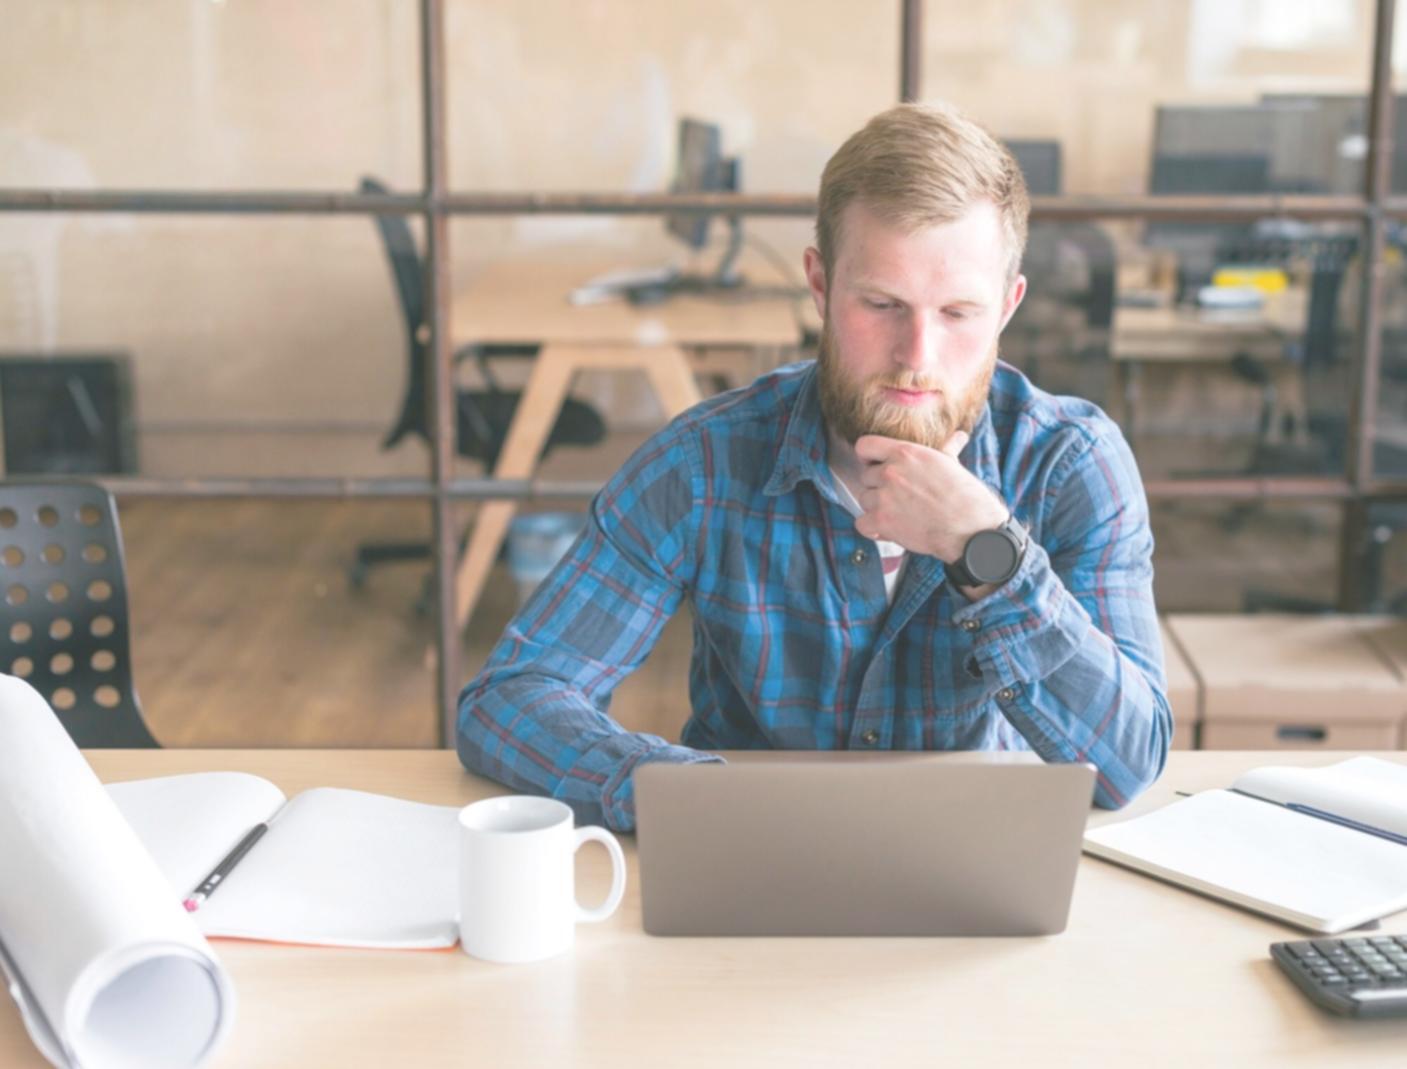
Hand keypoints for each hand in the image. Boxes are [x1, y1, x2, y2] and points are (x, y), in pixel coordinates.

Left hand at [852, 431, 1009, 562]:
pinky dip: (872, 529)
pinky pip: (861, 524)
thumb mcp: (953, 464)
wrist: (970, 529)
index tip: (874, 465)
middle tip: (898, 497)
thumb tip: (958, 437)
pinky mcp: (882, 521)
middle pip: (865, 477)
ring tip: (899, 514)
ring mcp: (884, 496)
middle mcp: (891, 472)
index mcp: (906, 453)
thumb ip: (945, 449)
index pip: (865, 445)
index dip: (867, 457)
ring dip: (876, 508)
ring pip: (864, 500)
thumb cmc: (966, 497)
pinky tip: (888, 529)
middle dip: (879, 487)